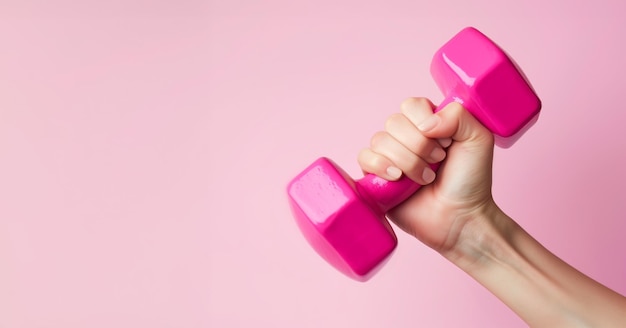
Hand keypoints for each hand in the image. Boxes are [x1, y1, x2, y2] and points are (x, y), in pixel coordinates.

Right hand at [358, 97, 495, 252]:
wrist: (460, 218)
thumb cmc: (470, 181)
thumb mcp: (478, 139)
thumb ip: (458, 115)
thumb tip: (425, 123)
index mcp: (427, 122)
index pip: (411, 105)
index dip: (425, 121)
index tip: (446, 143)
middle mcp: (405, 137)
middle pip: (394, 122)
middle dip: (419, 146)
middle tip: (437, 163)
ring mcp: (389, 156)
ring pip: (380, 140)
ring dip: (407, 161)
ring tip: (424, 179)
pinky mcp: (375, 176)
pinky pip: (364, 158)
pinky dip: (381, 166)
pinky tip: (398, 179)